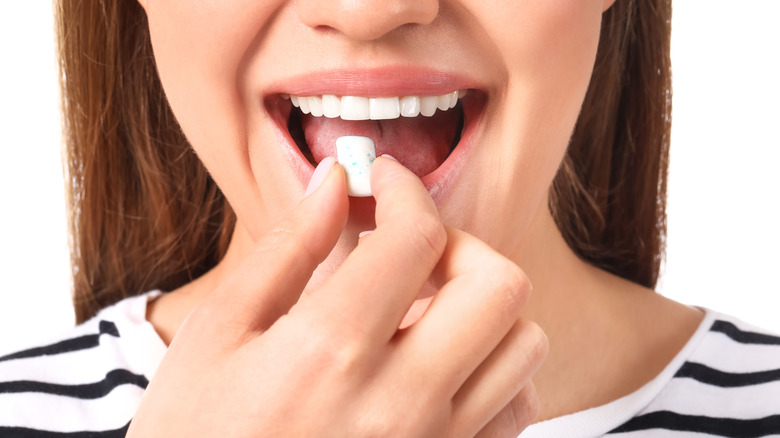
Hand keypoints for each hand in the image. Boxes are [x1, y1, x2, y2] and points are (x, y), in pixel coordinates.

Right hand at [127, 157, 547, 437]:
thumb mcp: (217, 336)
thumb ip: (285, 249)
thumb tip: (334, 182)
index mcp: (329, 352)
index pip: (416, 238)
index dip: (402, 189)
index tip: (381, 183)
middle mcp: (400, 402)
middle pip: (499, 286)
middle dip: (460, 246)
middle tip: (411, 251)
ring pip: (524, 346)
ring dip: (485, 308)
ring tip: (426, 310)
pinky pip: (518, 407)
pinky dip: (495, 371)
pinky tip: (440, 367)